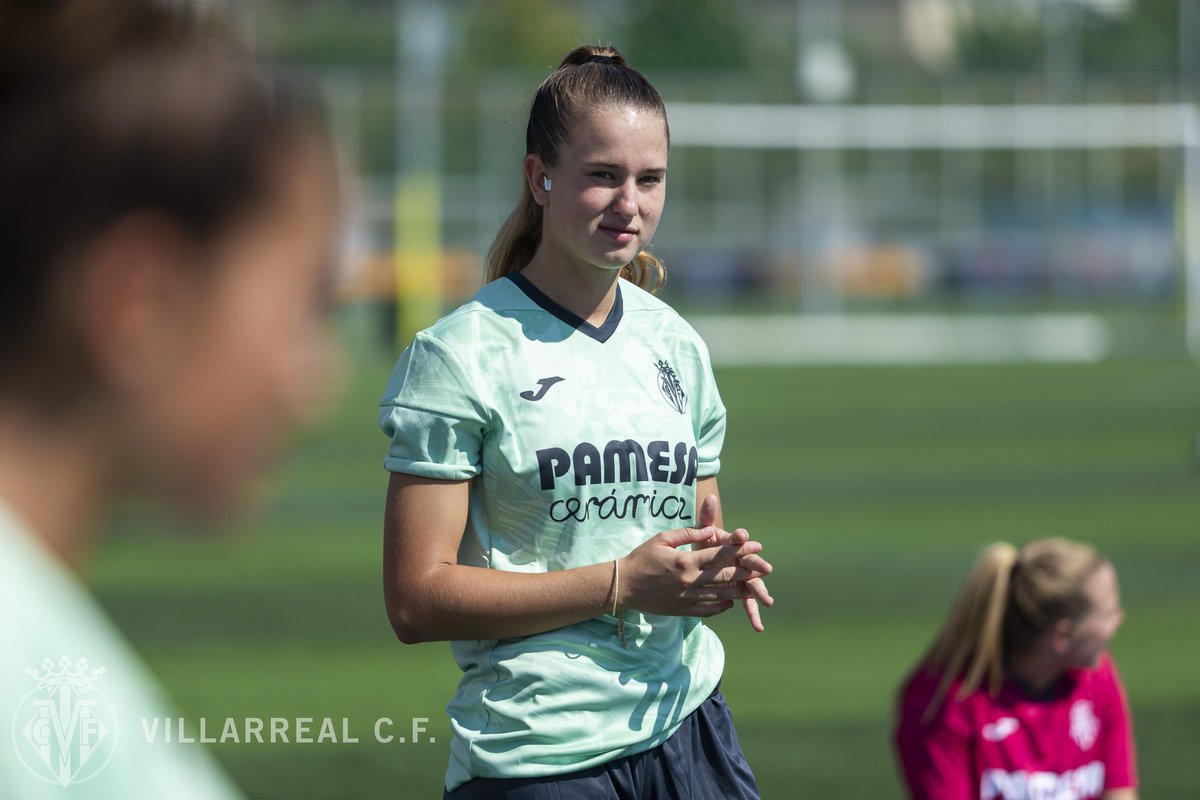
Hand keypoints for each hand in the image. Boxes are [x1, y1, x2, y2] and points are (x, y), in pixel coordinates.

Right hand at [618, 518, 768, 618]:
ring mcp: (687, 598)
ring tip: (754, 587)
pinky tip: (731, 602)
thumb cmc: (642, 558)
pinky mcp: (682, 610)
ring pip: (720, 595)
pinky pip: (708, 610)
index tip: (756, 546)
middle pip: (725, 576)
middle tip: (764, 569)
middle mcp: (689, 581)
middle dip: (747, 572)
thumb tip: (710, 531)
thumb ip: (688, 534)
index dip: (740, 550)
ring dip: (740, 591)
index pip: (720, 554)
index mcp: (685, 561)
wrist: (624, 586)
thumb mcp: (662, 539)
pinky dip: (722, 606)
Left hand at [693, 494, 773, 631]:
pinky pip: (747, 603)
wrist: (706, 559)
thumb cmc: (706, 545)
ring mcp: (743, 577)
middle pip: (750, 563)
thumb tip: (710, 497)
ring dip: (760, 594)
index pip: (737, 541)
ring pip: (752, 586)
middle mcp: (742, 562)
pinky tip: (758, 626)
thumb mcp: (703, 533)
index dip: (739, 538)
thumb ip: (707, 517)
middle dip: (757, 566)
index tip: (741, 535)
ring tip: (767, 603)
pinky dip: (753, 614)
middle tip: (766, 570)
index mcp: (733, 546)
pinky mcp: (740, 591)